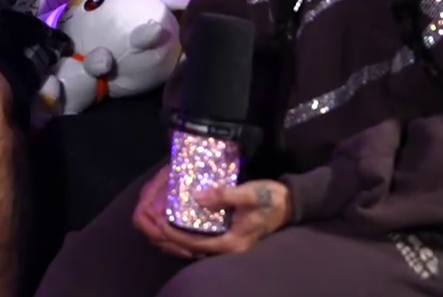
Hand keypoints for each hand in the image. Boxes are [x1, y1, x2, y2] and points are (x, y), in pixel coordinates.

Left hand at [132, 165, 289, 259]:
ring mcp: (229, 243)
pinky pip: (202, 238)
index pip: (195, 243)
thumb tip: (199, 197)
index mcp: (232, 242)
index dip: (174, 235)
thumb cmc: (271, 199)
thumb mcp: (249, 194)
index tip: (158, 224)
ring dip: (176, 236)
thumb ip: (225, 195)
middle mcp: (228, 247)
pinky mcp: (229, 236)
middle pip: (192, 248)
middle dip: (169, 238)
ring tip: (157, 223)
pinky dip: (187, 232)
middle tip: (151, 223)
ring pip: (195, 245)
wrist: (291, 204)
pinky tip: (176, 221)